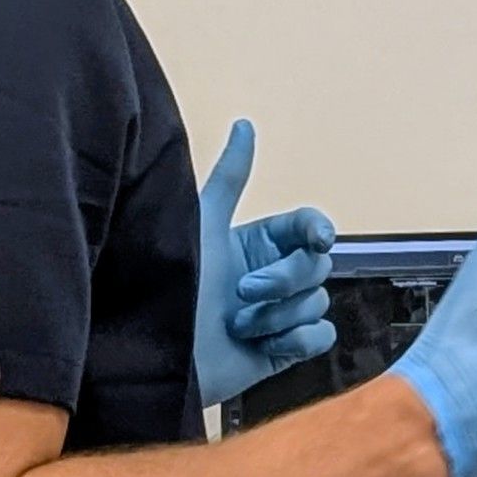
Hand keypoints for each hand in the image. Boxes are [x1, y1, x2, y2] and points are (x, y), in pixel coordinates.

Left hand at [195, 120, 337, 409]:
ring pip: (318, 302)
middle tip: (242, 292)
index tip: (317, 239)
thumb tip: (244, 123)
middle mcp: (270, 276)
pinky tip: (263, 344)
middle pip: (318, 266)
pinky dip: (297, 340)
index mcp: (256, 244)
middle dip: (284, 281)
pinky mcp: (282, 349)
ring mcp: (278, 314)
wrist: (155, 353)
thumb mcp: (201, 223)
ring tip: (237, 325)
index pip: (308, 227)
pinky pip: (320, 337)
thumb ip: (230, 177)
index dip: (318, 230)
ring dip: (278, 315)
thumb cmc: (171, 285)